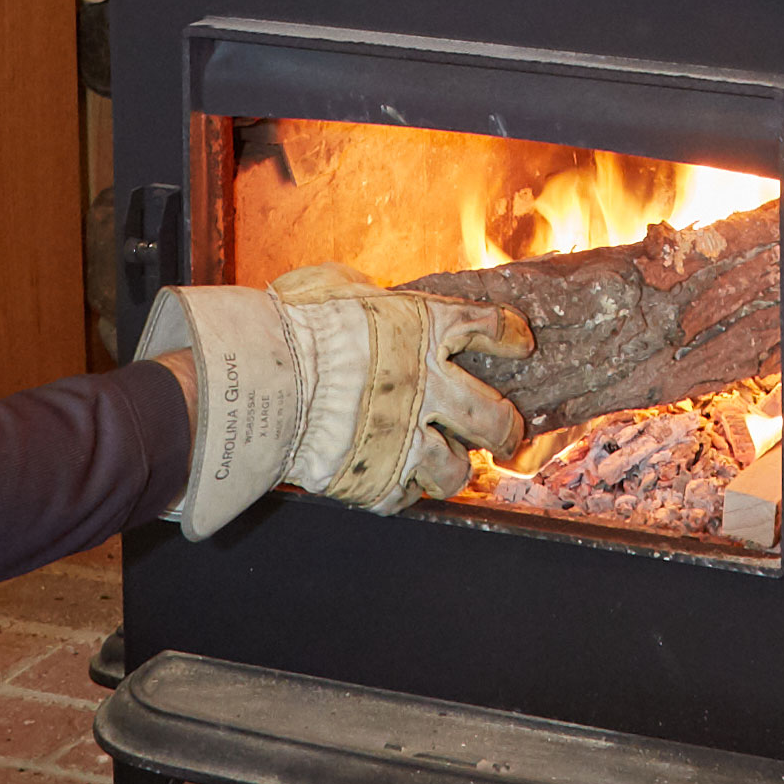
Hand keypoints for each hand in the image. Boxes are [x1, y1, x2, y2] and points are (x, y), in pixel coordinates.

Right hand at [139, 276, 526, 537]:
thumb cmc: (294, 325)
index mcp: (423, 331)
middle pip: (493, 417)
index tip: (519, 343)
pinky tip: (394, 482)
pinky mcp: (378, 480)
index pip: (488, 328)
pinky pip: (403, 498)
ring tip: (448, 467)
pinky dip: (400, 492)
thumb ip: (364, 294)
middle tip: (507, 434)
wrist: (264, 383)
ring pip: (455, 471)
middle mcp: (428, 388)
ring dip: (453, 469)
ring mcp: (406, 439)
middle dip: (507, 429)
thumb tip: (365, 293)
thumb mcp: (334, 286)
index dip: (509, 336)